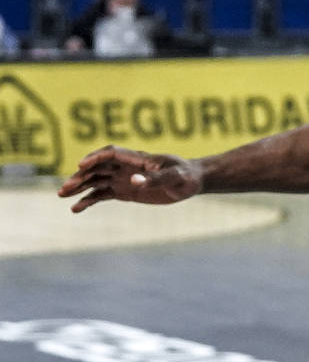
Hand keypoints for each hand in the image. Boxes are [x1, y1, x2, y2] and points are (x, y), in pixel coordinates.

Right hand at [58, 146, 202, 212]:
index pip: (110, 153)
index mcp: (137, 158)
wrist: (192, 182)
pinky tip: (76, 208)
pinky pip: (103, 194)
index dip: (95, 158)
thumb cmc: (186, 176)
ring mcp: (123, 179)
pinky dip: (89, 200)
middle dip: (80, 177)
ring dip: (79, 187)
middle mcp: (126, 167)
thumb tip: (133, 181)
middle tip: (65, 189)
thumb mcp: (174, 177)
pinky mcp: (125, 191)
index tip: (81, 166)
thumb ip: (154, 179)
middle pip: (97, 168)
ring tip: (62, 196)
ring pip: (96, 181)